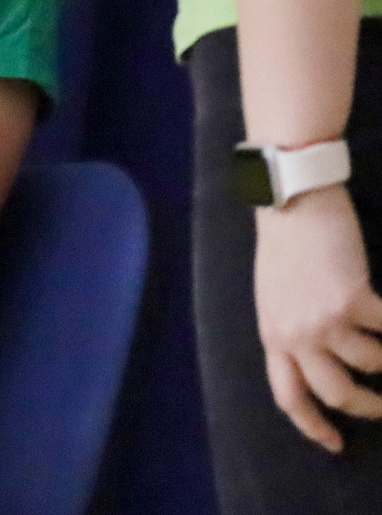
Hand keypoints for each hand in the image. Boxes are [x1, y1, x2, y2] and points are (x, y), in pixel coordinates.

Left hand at [254, 185, 381, 450]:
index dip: (314, 426)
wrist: (291, 200)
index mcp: (272, 335)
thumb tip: (316, 361)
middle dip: (367, 407)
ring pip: (372, 365)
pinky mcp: (353, 300)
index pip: (289, 396)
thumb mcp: (275, 297)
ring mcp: (324, 319)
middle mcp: (295, 334)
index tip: (336, 443)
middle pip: (336, 393)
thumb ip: (292, 330)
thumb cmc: (286, 246)